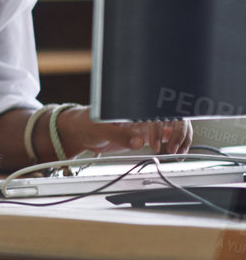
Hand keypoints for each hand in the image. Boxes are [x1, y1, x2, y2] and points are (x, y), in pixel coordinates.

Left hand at [60, 106, 192, 155]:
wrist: (79, 132)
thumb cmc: (85, 124)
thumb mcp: (99, 129)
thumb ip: (118, 135)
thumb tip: (139, 141)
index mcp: (132, 107)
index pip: (157, 110)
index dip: (165, 123)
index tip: (164, 138)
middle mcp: (141, 112)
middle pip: (170, 116)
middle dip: (177, 131)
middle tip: (173, 149)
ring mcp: (144, 122)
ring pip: (172, 124)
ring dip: (180, 137)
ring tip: (177, 152)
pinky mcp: (144, 133)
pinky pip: (165, 135)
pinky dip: (174, 141)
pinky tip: (176, 151)